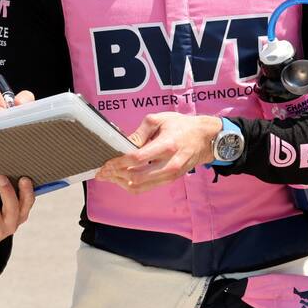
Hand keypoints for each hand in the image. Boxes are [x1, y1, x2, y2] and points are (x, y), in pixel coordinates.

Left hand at [0, 176, 34, 258]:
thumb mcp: (6, 212)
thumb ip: (12, 197)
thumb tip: (8, 174)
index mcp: (20, 216)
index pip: (28, 202)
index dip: (27, 190)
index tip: (24, 179)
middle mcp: (10, 225)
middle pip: (11, 205)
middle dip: (6, 190)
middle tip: (0, 177)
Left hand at [95, 114, 221, 193]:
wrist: (205, 139)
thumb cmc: (181, 126)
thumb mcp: (160, 119)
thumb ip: (140, 132)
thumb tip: (123, 144)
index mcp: (166, 145)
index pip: (137, 158)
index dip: (118, 162)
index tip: (106, 162)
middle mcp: (169, 164)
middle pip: (136, 177)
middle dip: (115, 175)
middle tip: (102, 171)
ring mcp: (170, 175)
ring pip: (140, 187)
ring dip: (120, 183)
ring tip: (108, 176)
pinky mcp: (170, 180)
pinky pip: (146, 187)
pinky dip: (131, 184)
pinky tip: (121, 178)